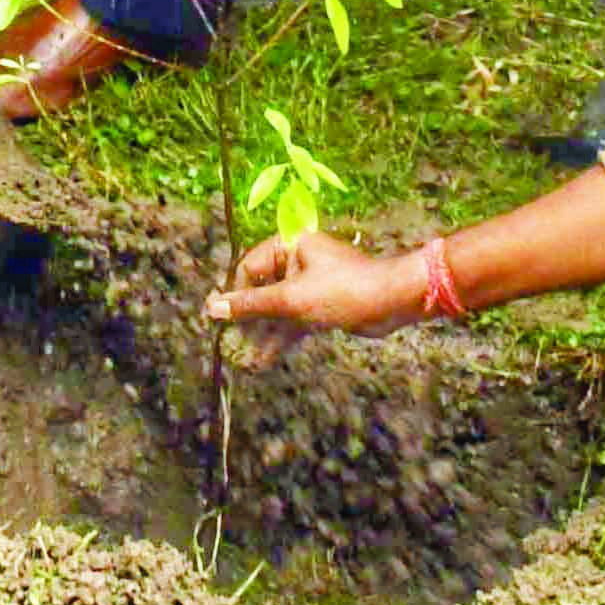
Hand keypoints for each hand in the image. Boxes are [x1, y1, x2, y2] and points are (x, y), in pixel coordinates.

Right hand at [207, 228, 419, 365]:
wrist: (392, 302)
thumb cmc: (341, 291)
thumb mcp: (291, 299)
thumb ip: (251, 304)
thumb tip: (211, 307)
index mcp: (289, 245)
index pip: (248, 268)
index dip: (235, 295)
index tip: (222, 322)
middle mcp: (297, 260)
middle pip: (261, 289)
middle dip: (248, 319)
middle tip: (231, 345)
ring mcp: (309, 284)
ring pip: (277, 308)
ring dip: (262, 333)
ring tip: (245, 360)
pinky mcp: (320, 304)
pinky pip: (292, 319)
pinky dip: (280, 337)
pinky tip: (264, 359)